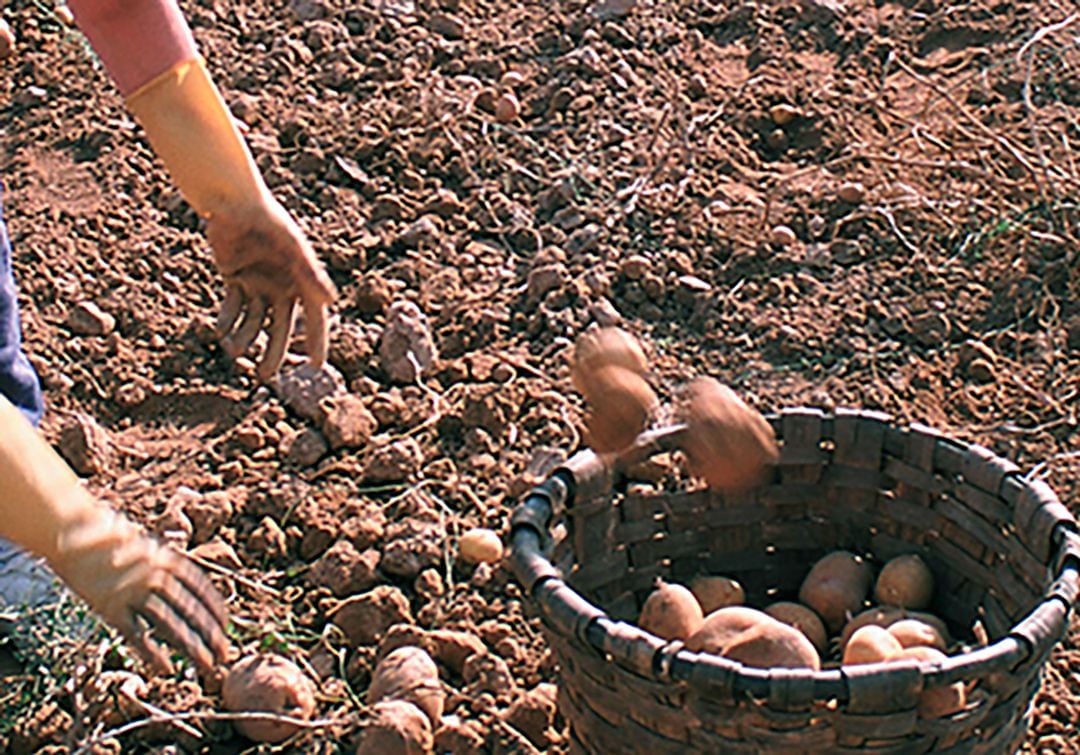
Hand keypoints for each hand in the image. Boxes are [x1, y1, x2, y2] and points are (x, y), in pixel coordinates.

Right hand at [55, 510, 230, 673]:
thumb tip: (179, 583)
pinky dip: (152, 653)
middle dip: (210, 634)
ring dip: (191, 647)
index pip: (201, 588)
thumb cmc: (107, 536)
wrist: (70, 529)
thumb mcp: (145, 545)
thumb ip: (161, 564)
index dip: (215, 610)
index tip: (226, 627)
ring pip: (169, 624)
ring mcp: (133, 592)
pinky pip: (136, 633)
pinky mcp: (109, 607)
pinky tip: (167, 669)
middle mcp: (155, 575)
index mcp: (167, 559)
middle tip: (225, 655)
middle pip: (189, 609)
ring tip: (207, 666)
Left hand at [206, 193, 335, 380]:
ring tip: (234, 350)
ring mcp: (258, 283)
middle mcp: (282, 284)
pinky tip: (220, 329)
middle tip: (264, 376)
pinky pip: (233, 306)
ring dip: (244, 337)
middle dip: (274, 352)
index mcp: (302, 280)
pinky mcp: (235, 277)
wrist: (233, 201)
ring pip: (254, 320)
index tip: (317, 368)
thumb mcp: (293, 248)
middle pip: (281, 327)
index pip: (314, 318)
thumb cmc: (268, 220)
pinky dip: (227, 319)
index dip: (317, 342)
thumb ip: (311, 275)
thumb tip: (332, 303)